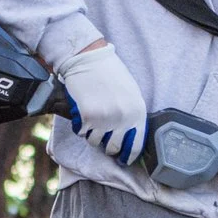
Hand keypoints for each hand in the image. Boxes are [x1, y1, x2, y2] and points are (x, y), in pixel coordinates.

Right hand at [57, 41, 147, 163]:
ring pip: (94, 141)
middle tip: (101, 136)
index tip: (123, 160)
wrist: (89, 57)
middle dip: (106, 146)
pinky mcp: (87, 117)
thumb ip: (132, 115)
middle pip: (112, 148)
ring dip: (90, 133)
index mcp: (138, 113)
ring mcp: (105, 120)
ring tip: (91, 117)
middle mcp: (124, 119)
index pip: (135, 146)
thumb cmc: (110, 74)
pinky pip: (80, 132)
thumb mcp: (131, 93)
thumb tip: (130, 137)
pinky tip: (81, 111)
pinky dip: (78, 125)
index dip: (127, 156)